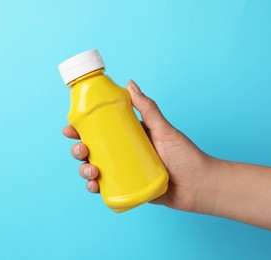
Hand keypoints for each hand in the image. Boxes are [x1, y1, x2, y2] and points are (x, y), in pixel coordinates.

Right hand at [62, 80, 216, 212]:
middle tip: (81, 150)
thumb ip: (148, 108)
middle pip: (93, 151)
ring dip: (84, 170)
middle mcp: (124, 153)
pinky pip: (106, 188)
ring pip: (95, 170)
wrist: (200, 185)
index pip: (101, 131)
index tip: (70, 128)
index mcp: (130, 137)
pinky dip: (95, 187)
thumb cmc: (185, 155)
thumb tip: (130, 83)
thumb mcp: (164, 129)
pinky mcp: (128, 189)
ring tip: (91, 171)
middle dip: (79, 150)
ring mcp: (125, 172)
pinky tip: (94, 185)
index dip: (81, 130)